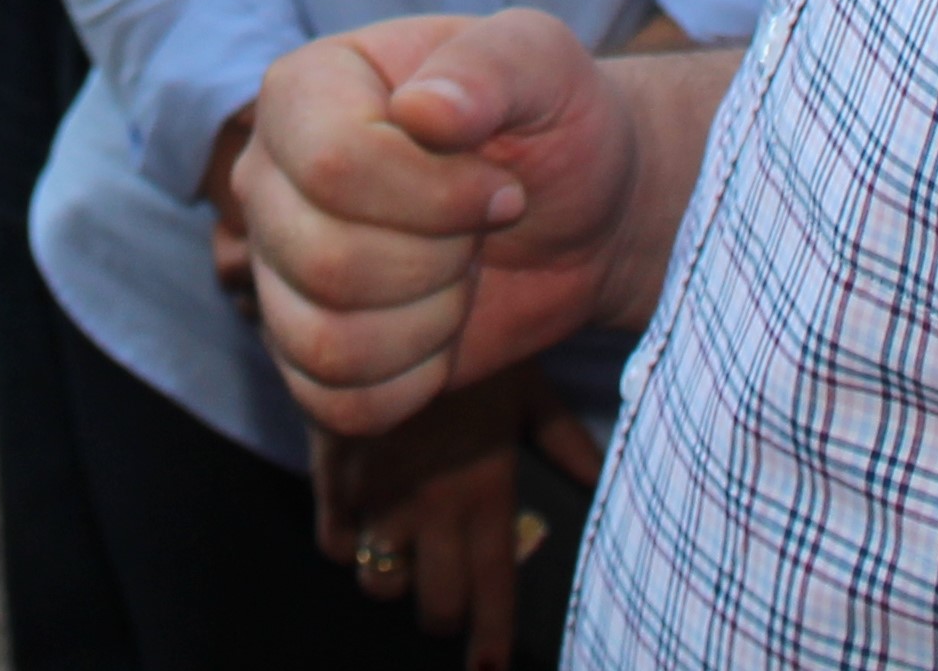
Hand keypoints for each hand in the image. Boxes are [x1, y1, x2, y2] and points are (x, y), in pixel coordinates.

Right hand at [231, 10, 655, 434]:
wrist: (580, 210)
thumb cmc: (554, 122)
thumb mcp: (543, 63)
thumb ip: (488, 67)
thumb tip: (423, 111)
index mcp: (304, 88)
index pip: (334, 165)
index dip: (437, 196)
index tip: (501, 186)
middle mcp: (269, 177)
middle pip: (326, 261)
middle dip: (441, 260)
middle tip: (482, 230)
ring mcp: (278, 266)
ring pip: (326, 341)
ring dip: (430, 322)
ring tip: (463, 274)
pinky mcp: (304, 347)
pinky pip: (334, 401)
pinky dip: (411, 382)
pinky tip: (443, 332)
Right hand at [310, 376, 602, 670]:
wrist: (392, 303)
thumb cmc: (471, 348)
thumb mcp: (528, 390)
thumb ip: (566, 443)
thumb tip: (603, 483)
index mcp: (486, 492)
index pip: (492, 589)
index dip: (491, 637)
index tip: (489, 666)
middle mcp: (433, 507)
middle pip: (434, 604)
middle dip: (443, 613)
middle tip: (448, 597)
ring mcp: (379, 495)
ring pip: (380, 584)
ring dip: (393, 581)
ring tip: (404, 562)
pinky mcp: (334, 474)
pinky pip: (333, 542)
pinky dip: (347, 546)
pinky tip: (360, 529)